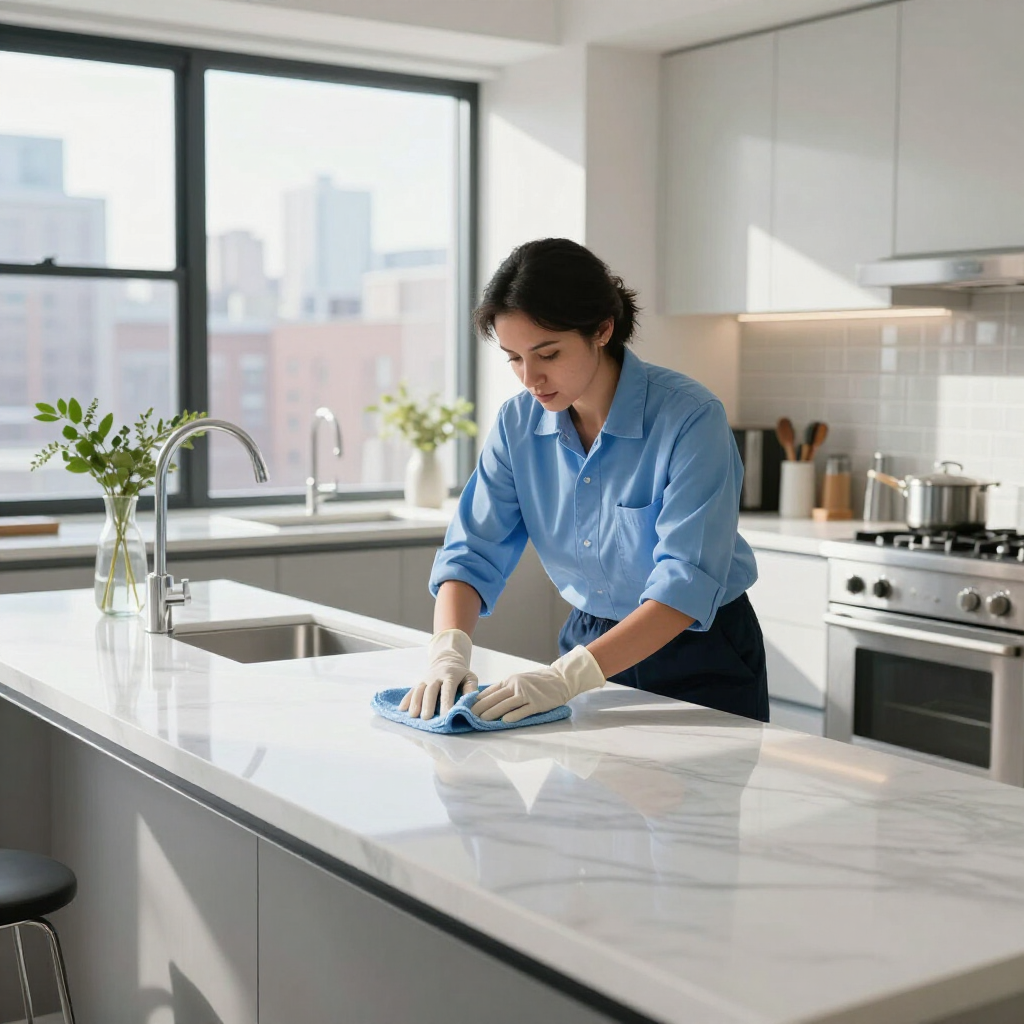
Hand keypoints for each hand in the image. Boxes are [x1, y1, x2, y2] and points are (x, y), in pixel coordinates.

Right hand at [400, 628, 477, 719]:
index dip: (446, 702)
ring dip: (415, 702)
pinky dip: (406, 699)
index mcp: (450, 676)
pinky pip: (411, 690)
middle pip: (430, 690)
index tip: (445, 715)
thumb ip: (471, 689)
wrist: (447, 659)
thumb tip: (471, 704)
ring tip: (413, 715)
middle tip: (426, 718)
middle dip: (428, 704)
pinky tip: (401, 709)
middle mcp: (436, 677)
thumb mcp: (470, 677)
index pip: (448, 690)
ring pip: (419, 690)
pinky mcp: (419, 682)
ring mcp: (426, 679)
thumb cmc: (461, 673)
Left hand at [472, 645, 605, 723]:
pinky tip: (505, 721)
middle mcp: (516, 686)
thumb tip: (488, 699)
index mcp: (510, 680)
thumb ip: (506, 689)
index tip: (467, 707)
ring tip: (482, 720)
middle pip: (495, 698)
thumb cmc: (538, 682)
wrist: (560, 680)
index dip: (478, 700)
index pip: (490, 690)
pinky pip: (523, 710)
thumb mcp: (519, 681)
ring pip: (506, 704)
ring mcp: (527, 694)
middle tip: (469, 716)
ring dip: (492, 713)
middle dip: (481, 708)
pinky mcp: (537, 703)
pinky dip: (513, 716)